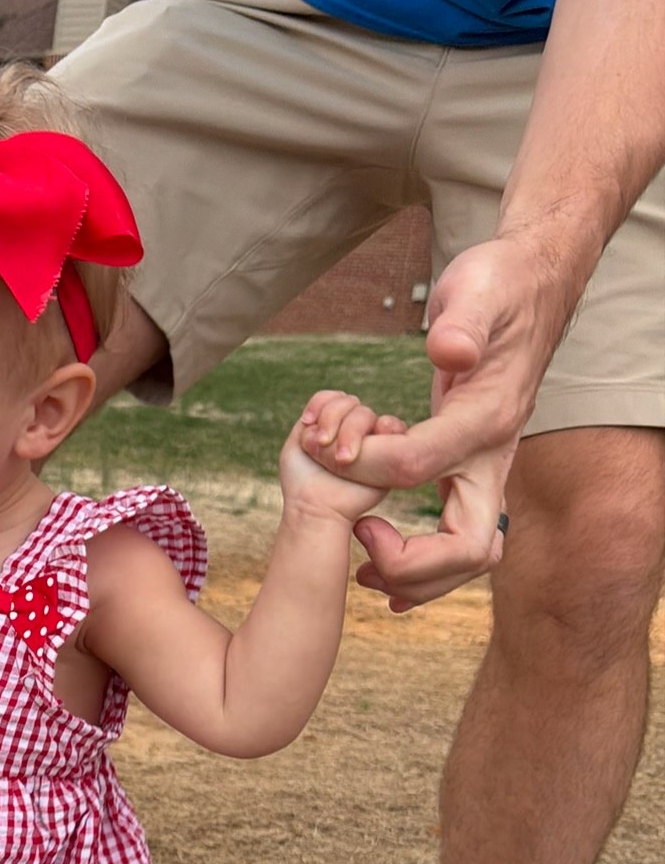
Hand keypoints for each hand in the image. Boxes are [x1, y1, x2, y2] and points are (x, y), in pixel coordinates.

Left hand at [282, 392, 399, 521]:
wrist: (317, 509)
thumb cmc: (302, 482)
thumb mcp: (297, 444)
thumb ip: (314, 418)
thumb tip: (335, 402)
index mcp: (330, 426)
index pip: (332, 398)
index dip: (321, 404)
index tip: (307, 423)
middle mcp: (351, 430)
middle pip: (349, 402)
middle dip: (332, 418)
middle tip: (322, 444)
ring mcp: (370, 440)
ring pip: (366, 414)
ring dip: (349, 432)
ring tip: (342, 460)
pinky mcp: (389, 451)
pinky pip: (394, 426)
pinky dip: (384, 427)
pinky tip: (370, 443)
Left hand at [322, 233, 561, 604]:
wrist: (534, 288)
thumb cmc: (500, 285)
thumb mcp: (477, 288)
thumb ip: (463, 322)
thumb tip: (448, 350)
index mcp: (489, 418)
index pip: (419, 466)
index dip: (367, 469)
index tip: (329, 454)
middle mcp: (495, 456)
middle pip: (468, 547)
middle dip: (410, 563)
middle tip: (358, 537)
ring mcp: (489, 471)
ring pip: (468, 559)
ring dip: (416, 579)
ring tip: (362, 572)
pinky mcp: (475, 475)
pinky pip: (456, 543)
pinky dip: (423, 570)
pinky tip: (380, 571)